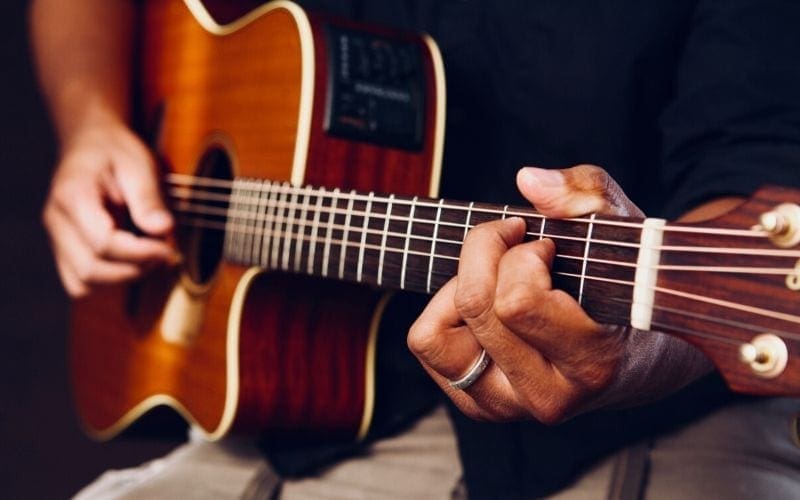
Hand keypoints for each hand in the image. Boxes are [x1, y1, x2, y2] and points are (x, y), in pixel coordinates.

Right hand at [42, 120, 176, 296]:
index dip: (139, 253)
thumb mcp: (139, 164)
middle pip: (90, 269)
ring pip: (82, 283)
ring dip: (123, 278)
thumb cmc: (116, 151)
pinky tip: (134, 262)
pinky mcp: (64, 250)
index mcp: (72, 195)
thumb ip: (149, 198)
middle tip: (165, 254)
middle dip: (134, 269)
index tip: (168, 247)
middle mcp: (56, 221)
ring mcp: (56, 238)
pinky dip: (109, 280)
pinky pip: (81, 282)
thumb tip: (163, 230)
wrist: (91, 144)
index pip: (102, 242)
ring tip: (151, 258)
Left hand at [408, 165, 688, 423]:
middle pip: (475, 306)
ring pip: (434, 335)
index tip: (545, 244)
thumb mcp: (623, 228)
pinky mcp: (479, 406)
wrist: (641, 359)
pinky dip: (443, 311)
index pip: (516, 301)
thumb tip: (528, 180)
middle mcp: (546, 397)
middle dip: (487, 254)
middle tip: (516, 245)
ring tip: (498, 278)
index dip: (521, 255)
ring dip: (458, 289)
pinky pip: (428, 344)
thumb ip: (586, 195)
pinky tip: (485, 303)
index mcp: (591, 363)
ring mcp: (507, 407)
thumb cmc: (629, 288)